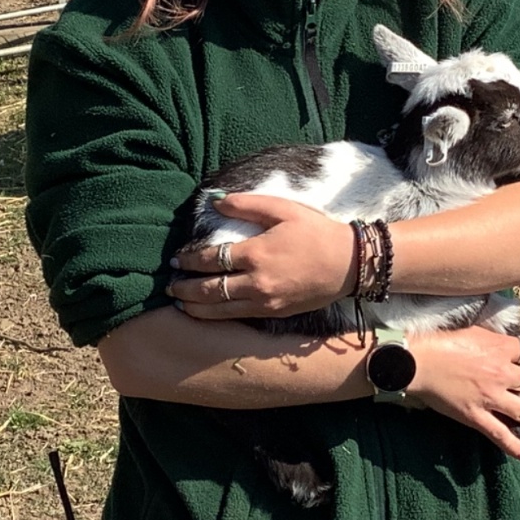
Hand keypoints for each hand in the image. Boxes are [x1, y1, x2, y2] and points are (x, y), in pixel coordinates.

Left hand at [170, 194, 355, 320]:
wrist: (349, 263)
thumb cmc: (315, 232)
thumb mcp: (282, 209)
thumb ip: (246, 204)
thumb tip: (214, 201)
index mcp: (257, 254)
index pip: (212, 260)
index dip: (190, 261)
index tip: (177, 260)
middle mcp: (257, 282)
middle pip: (210, 290)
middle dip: (185, 288)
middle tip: (170, 284)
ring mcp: (266, 302)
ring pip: (220, 310)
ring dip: (195, 307)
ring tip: (179, 302)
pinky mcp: (274, 314)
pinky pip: (238, 317)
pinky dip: (216, 316)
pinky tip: (207, 312)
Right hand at [407, 327, 519, 461]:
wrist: (417, 362)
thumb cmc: (440, 342)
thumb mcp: (474, 330)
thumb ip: (494, 338)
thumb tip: (504, 343)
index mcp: (501, 348)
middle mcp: (502, 373)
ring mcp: (491, 397)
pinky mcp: (477, 416)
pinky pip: (500, 434)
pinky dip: (514, 446)